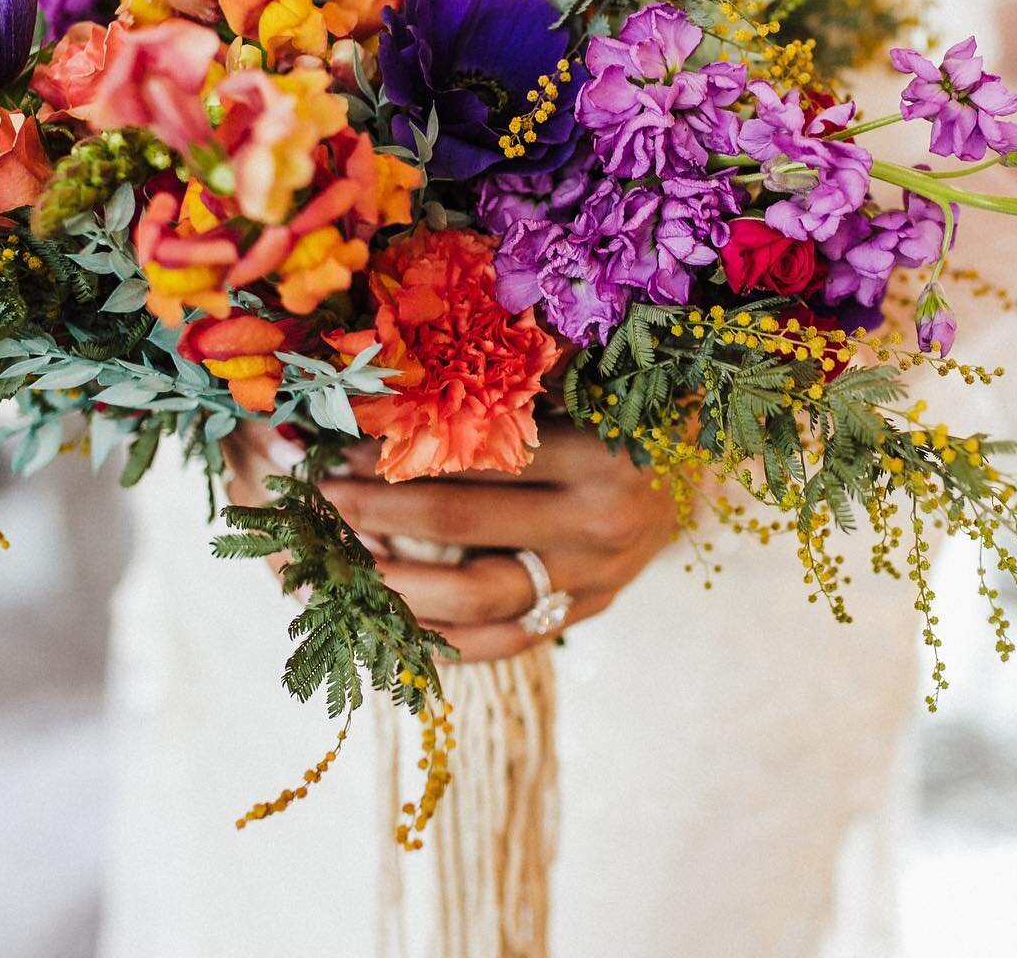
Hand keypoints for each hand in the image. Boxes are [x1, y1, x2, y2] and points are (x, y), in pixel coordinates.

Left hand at [224, 419, 677, 660]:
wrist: (698, 473)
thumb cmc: (625, 413)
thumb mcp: (584, 385)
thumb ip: (513, 382)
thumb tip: (400, 373)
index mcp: (594, 454)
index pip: (475, 456)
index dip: (401, 450)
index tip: (338, 443)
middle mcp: (597, 523)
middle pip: (465, 525)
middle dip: (380, 512)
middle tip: (319, 499)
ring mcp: (594, 581)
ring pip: (479, 601)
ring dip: (398, 586)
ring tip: (338, 569)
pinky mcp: (587, 615)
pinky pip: (506, 643)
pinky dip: (446, 642)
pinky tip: (392, 627)